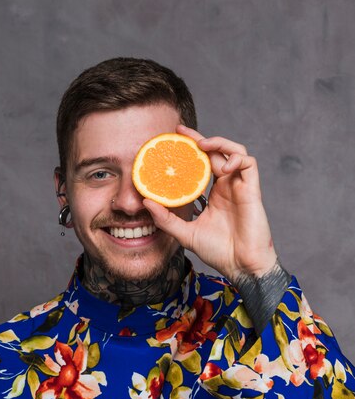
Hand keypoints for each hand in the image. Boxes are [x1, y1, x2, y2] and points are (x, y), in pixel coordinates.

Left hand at [143, 124, 277, 283]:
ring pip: (235, 152)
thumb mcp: (185, 233)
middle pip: (217, 152)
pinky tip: (224, 166)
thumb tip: (145, 202)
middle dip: (200, 138)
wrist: (240, 267)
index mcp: (214, 193)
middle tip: (181, 131)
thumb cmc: (218, 251)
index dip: (191, 148)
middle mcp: (227, 186)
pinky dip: (237, 159)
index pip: (203, 163)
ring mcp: (240, 186)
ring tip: (202, 144)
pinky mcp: (252, 190)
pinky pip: (249, 164)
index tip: (174, 138)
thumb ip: (167, 219)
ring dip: (220, 143)